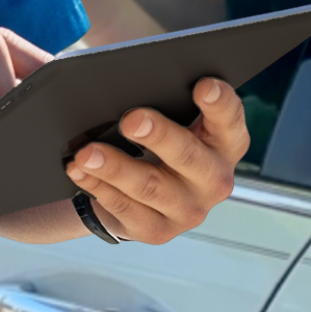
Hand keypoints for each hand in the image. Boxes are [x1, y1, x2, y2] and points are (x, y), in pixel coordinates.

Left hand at [66, 77, 247, 243]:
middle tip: (131, 119)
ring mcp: (190, 210)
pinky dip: (99, 187)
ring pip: (149, 186)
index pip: (230, 118)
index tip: (203, 85)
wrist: (151, 195)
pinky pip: (125, 208)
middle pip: (187, 155)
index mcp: (227, 141)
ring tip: (87, 152)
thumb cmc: (165, 141)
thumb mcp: (176, 117)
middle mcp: (216, 178)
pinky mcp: (159, 230)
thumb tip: (117, 81)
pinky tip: (80, 171)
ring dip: (115, 168)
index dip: (220, 102)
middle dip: (158, 135)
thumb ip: (164, 95)